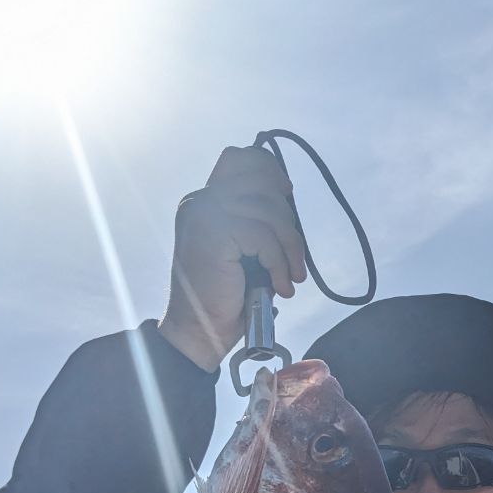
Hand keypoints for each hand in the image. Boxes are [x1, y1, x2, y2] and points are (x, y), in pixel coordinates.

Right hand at [158, 144, 306, 370]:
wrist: (198, 332)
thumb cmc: (224, 299)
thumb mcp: (242, 251)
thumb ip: (256, 223)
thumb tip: (287, 200)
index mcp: (204, 202)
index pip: (240, 159)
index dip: (269, 170)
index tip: (287, 196)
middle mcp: (200, 201)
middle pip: (260, 180)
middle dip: (287, 218)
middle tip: (295, 257)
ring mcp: (204, 214)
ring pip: (267, 209)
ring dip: (290, 247)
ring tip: (291, 277)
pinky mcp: (213, 232)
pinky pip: (263, 235)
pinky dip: (279, 262)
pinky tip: (280, 286)